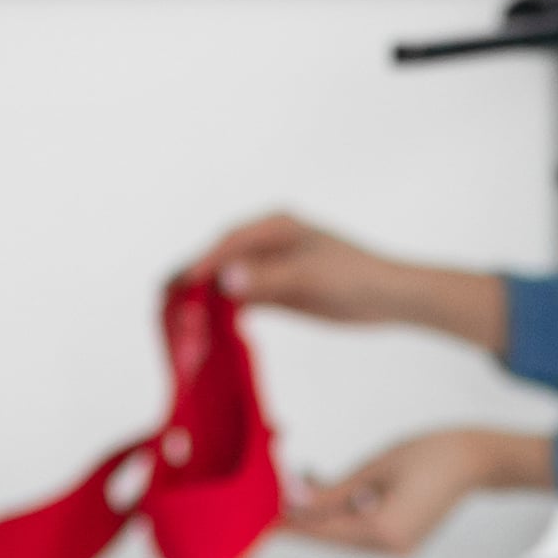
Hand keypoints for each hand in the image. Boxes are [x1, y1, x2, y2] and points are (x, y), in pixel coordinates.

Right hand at [203, 211, 513, 353]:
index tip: (182, 286)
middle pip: (221, 259)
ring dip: (206, 299)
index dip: (203, 264)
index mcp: (275, 226)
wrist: (391, 298)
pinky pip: (243, 299)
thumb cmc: (355, 277)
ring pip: (228, 281)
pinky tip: (210, 331)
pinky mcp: (277, 290)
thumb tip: (225, 280)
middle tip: (166, 305)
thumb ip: (267, 279)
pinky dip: (225, 312)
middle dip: (195, 281)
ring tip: (179, 321)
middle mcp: (268, 242)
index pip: (228, 242)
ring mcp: (271, 267)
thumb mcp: (308, 277)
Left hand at [287, 422, 556, 553]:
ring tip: (303, 480)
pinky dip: (342, 514)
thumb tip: (295, 501)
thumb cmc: (432, 454)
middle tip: (276, 490)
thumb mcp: (374, 468)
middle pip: (330, 538)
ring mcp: (398, 550)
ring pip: (343, 536)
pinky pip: (360, 533)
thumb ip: (332, 491)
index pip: (322, 532)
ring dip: (322, 513)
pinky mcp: (401, 544)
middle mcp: (391, 550)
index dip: (289, 522)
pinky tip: (330, 489)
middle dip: (303, 515)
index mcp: (384, 531)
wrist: (475, 460)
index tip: (261, 516)